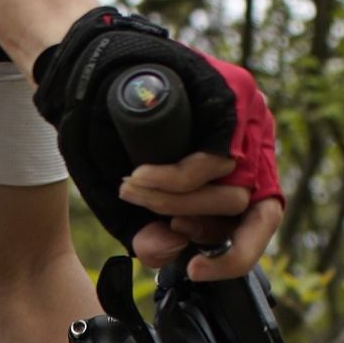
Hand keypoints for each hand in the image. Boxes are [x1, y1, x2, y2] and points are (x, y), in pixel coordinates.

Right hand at [31, 8, 284, 254]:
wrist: (86, 71)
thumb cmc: (110, 135)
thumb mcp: (130, 200)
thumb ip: (151, 233)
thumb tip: (172, 252)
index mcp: (238, 170)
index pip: (257, 224)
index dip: (233, 257)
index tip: (196, 270)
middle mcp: (252, 145)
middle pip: (254, 212)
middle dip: (202, 230)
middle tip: (162, 223)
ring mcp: (248, 118)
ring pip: (235, 190)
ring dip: (178, 204)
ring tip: (135, 190)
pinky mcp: (234, 96)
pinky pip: (217, 158)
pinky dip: (177, 180)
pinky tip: (143, 175)